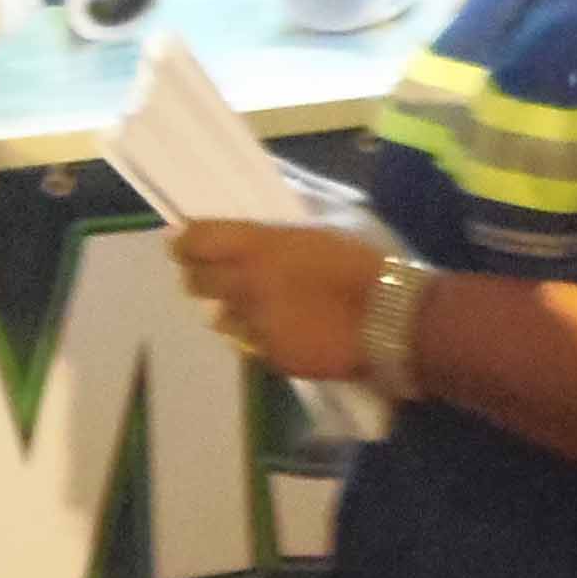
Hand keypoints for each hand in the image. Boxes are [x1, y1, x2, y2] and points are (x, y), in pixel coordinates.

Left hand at [171, 223, 382, 378]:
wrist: (393, 319)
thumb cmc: (364, 263)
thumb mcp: (323, 227)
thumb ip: (283, 228)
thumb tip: (263, 220)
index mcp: (259, 247)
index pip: (197, 242)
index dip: (185, 242)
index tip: (182, 243)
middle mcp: (246, 286)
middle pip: (196, 283)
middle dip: (200, 276)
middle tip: (213, 274)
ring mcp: (256, 326)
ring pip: (223, 318)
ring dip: (234, 310)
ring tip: (262, 306)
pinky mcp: (272, 357)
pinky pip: (254, 343)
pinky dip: (263, 335)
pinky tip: (290, 329)